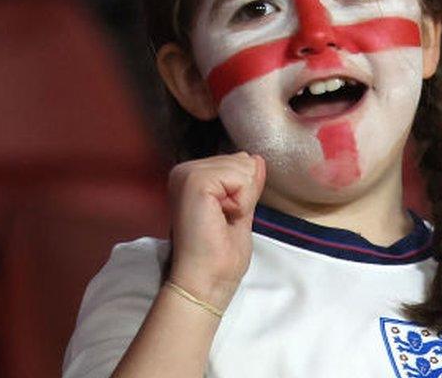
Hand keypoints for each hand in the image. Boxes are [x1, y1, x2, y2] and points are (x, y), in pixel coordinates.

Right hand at [167, 152, 265, 309]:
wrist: (205, 282)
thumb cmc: (218, 257)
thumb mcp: (241, 210)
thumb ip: (247, 184)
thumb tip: (256, 158)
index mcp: (192, 176)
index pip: (239, 162)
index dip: (245, 193)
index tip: (225, 218)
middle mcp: (184, 170)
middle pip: (243, 161)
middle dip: (245, 194)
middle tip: (223, 221)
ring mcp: (187, 174)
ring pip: (243, 167)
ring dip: (243, 200)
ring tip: (221, 221)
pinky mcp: (195, 181)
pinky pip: (241, 178)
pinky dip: (241, 202)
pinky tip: (222, 218)